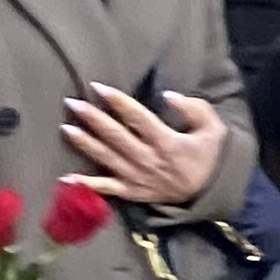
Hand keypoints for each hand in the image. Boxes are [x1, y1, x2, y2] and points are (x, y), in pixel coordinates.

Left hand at [60, 86, 224, 209]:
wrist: (209, 192)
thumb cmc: (208, 155)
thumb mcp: (213, 128)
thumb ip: (194, 108)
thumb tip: (168, 96)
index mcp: (167, 142)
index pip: (137, 117)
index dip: (117, 101)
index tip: (97, 87)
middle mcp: (148, 159)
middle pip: (116, 136)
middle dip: (93, 118)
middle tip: (73, 103)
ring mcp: (137, 178)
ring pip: (106, 158)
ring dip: (85, 143)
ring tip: (66, 128)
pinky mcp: (131, 192)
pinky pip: (106, 188)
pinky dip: (87, 184)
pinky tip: (66, 177)